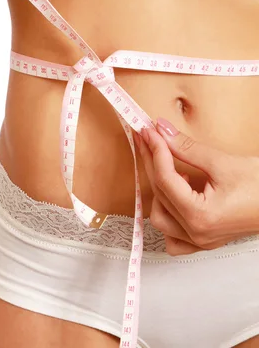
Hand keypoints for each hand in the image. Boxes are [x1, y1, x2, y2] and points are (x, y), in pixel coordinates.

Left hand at [134, 119, 258, 254]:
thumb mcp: (223, 162)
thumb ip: (187, 148)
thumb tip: (162, 131)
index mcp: (201, 216)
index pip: (164, 178)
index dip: (155, 150)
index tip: (149, 130)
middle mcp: (197, 233)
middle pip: (159, 193)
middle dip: (152, 162)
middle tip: (149, 137)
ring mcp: (201, 241)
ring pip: (160, 217)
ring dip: (158, 189)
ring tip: (170, 166)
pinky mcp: (205, 240)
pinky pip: (173, 237)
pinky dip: (167, 217)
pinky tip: (175, 196)